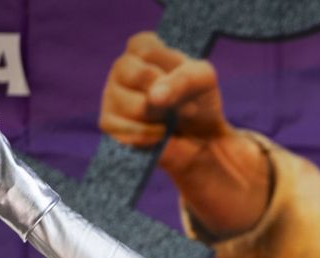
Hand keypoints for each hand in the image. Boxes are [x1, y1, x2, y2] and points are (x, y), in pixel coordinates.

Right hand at [99, 32, 269, 236]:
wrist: (207, 152)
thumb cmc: (205, 110)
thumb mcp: (205, 81)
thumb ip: (183, 78)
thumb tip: (154, 97)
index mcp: (143, 52)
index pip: (142, 43)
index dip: (165, 64)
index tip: (189, 83)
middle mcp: (122, 74)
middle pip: (126, 70)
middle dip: (158, 91)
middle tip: (176, 108)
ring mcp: (112, 101)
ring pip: (119, 99)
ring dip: (149, 115)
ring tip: (167, 125)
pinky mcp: (113, 131)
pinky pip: (117, 127)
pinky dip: (141, 135)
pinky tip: (155, 140)